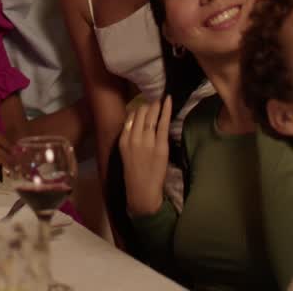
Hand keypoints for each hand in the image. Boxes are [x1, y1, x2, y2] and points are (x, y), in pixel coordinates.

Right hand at [118, 96, 171, 217]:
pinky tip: (168, 99)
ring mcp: (147, 141)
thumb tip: (137, 122)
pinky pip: (163, 123)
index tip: (144, 104)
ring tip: (160, 99)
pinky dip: (166, 110)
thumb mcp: (126, 153)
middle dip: (148, 105)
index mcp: (123, 139)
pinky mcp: (160, 146)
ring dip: (156, 105)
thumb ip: (130, 137)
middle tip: (154, 100)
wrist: (141, 192)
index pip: (131, 117)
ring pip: (151, 115)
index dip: (138, 109)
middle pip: (141, 113)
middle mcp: (134, 137)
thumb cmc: (134, 174)